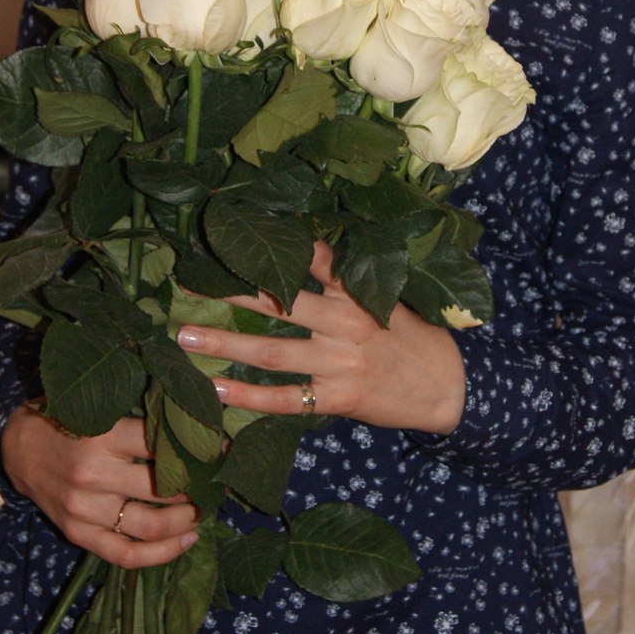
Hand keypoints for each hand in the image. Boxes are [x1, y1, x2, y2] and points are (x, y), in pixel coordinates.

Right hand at [0, 405, 199, 570]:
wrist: (18, 448)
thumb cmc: (67, 419)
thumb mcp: (99, 406)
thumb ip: (140, 413)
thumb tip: (195, 417)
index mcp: (102, 435)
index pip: (163, 446)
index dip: (199, 448)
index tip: (221, 447)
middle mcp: (93, 474)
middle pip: (164, 488)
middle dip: (199, 487)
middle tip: (217, 481)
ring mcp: (85, 510)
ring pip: (151, 526)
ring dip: (188, 520)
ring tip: (204, 510)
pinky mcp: (78, 534)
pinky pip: (127, 555)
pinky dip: (163, 553)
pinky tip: (187, 540)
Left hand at [175, 243, 466, 435]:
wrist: (451, 388)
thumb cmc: (415, 339)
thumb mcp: (386, 299)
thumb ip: (345, 282)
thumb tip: (300, 253)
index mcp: (357, 292)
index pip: (311, 258)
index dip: (270, 247)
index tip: (229, 236)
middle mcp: (344, 323)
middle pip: (278, 302)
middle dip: (229, 292)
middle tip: (183, 284)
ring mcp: (339, 362)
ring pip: (271, 352)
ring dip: (224, 343)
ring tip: (184, 337)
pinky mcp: (337, 397)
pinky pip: (285, 397)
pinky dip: (248, 396)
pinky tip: (215, 389)